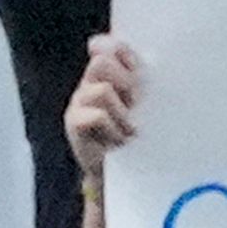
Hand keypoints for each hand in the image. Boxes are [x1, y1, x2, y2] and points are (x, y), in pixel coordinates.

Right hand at [66, 32, 138, 176]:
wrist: (127, 179)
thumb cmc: (145, 142)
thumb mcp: (153, 110)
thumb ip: (149, 84)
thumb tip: (137, 59)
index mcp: (113, 77)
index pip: (110, 47)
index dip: (124, 53)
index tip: (139, 73)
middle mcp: (92, 84)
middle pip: (102, 63)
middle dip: (126, 83)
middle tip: (137, 108)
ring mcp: (80, 102)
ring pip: (103, 91)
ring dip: (124, 114)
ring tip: (130, 133)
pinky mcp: (74, 123)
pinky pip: (98, 115)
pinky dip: (115, 130)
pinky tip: (120, 143)